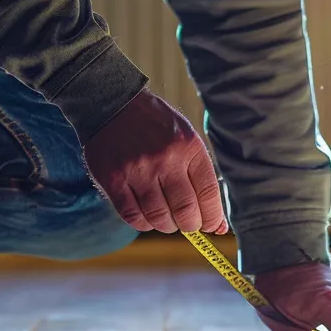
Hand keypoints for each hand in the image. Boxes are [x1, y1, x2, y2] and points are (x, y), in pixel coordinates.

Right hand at [83, 89, 227, 233]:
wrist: (114, 105)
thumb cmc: (156, 126)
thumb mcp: (185, 139)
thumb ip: (200, 178)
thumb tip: (217, 226)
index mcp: (188, 147)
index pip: (208, 194)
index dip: (212, 217)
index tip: (211, 226)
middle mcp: (165, 159)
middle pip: (185, 211)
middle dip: (190, 225)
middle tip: (188, 224)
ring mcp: (137, 170)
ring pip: (159, 218)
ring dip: (167, 225)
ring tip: (167, 219)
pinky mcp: (113, 179)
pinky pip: (132, 216)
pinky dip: (143, 223)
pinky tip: (147, 216)